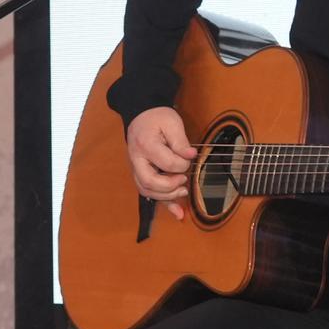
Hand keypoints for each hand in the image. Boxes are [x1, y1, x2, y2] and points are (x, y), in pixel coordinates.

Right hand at [126, 106, 195, 221]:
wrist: (142, 115)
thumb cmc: (158, 118)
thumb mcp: (172, 123)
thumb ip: (181, 141)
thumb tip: (191, 155)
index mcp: (145, 145)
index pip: (164, 162)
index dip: (181, 163)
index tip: (190, 157)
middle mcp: (137, 160)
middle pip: (148, 182)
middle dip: (169, 186)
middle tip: (184, 180)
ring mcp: (137, 168)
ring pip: (146, 190)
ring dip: (166, 196)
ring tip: (183, 191)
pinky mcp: (142, 174)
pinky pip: (149, 192)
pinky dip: (164, 203)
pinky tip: (178, 212)